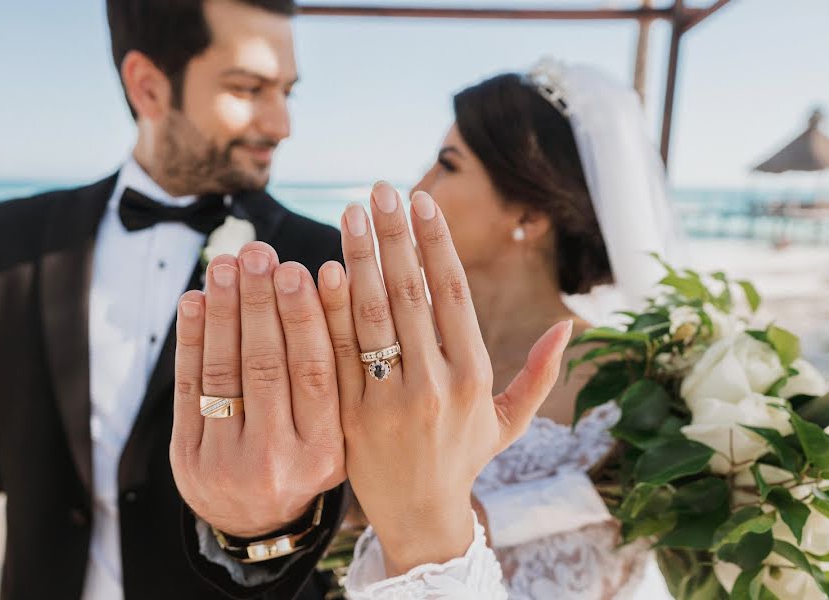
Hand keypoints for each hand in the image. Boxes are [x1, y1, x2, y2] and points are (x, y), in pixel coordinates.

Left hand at [170, 243, 345, 537]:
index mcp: (326, 454)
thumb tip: (329, 280)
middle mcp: (278, 462)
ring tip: (227, 265)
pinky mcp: (187, 458)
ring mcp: (227, 463)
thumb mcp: (337, 430)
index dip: (304, 318)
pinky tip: (196, 300)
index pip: (316, 373)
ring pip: (225, 372)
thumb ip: (338, 370)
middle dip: (260, 304)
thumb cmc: (305, 457)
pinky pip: (188, 388)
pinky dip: (191, 340)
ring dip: (224, 312)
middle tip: (258, 255)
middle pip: (267, 367)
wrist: (255, 520)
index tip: (297, 269)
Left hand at [316, 182, 571, 574]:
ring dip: (360, 259)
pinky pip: (336, 353)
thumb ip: (540, 373)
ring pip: (371, 317)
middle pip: (410, 295)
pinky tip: (322, 269)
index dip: (436, 244)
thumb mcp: (510, 421)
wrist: (420, 516)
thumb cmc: (465, 458)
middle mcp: (435, 386)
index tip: (421, 202)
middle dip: (395, 237)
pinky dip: (329, 310)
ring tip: (352, 214)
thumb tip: (571, 325)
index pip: (453, 295)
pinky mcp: (350, 416)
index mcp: (474, 378)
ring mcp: (389, 402)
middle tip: (380, 191)